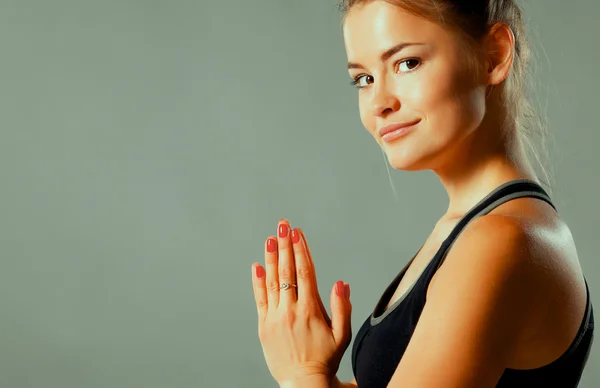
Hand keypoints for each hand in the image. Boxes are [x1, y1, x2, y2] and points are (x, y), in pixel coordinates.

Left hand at [250, 219, 352, 384]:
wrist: (303, 382)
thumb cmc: (325, 358)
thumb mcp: (342, 335)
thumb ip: (342, 308)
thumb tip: (341, 283)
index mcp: (311, 310)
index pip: (305, 272)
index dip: (301, 250)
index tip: (297, 233)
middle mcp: (291, 310)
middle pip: (287, 271)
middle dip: (285, 245)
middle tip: (283, 225)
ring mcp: (276, 317)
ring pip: (272, 281)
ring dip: (271, 258)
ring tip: (270, 238)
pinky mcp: (264, 326)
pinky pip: (260, 299)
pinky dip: (258, 281)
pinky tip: (257, 266)